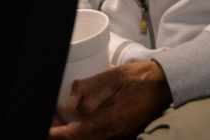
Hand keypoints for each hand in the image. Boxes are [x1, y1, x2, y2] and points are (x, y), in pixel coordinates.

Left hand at [49, 60, 171, 139]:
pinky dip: (84, 133)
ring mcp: (117, 136)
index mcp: (105, 122)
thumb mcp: (111, 77)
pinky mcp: (121, 133)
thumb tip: (67, 103)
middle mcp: (110, 134)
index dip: (55, 133)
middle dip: (61, 133)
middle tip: (53, 118)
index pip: (72, 136)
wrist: (163, 85)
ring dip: (72, 133)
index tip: (46, 127)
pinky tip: (81, 121)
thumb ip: (86, 89)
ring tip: (63, 119)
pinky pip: (98, 138)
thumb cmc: (138, 79)